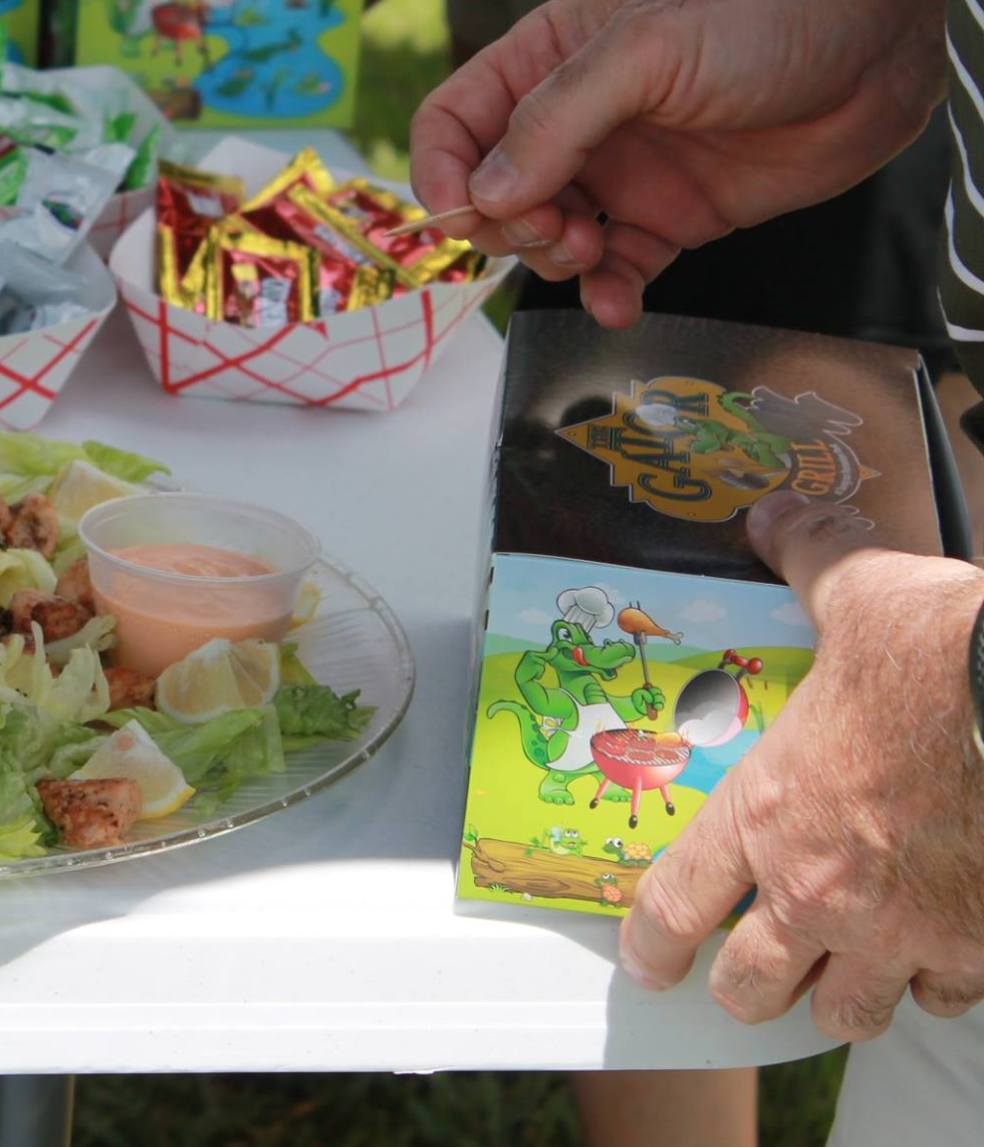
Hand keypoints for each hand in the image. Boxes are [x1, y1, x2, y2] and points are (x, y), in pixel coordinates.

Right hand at [407, 0, 945, 326]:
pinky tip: (616, 302)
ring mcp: (623, 171)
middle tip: (553, 227)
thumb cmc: (769, 14)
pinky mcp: (672, 217)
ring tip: (594, 249)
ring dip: (554, 260)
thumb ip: (555, 122)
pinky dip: (606, 294)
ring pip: (547, 238)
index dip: (440, 170)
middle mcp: (578, 119)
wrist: (877, 50)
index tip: (457, 214)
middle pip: (493, 191)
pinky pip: (617, 270)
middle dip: (507, 224)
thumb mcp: (646, 50)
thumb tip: (486, 196)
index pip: (457, 121)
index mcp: (551, 58)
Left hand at [619, 493, 983, 1039]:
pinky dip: (937, 986)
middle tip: (749, 975)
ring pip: (847, 1012)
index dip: (651, 944)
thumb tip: (777, 520)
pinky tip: (940, 958)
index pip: (675, 907)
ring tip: (841, 976)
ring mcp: (904, 933)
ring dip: (838, 997)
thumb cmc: (948, 656)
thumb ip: (811, 562)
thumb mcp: (862, 596)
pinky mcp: (979, 950)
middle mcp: (821, 892)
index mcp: (767, 816)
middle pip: (752, 987)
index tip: (648, 962)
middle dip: (744, 988)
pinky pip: (945, 1000)